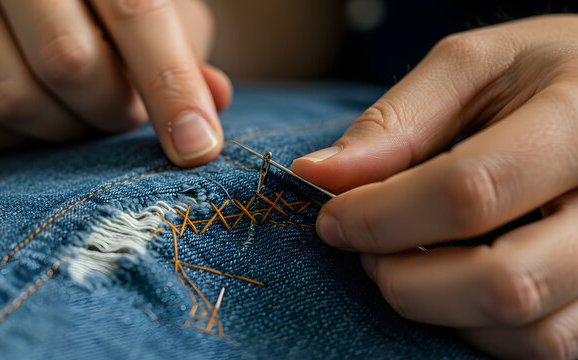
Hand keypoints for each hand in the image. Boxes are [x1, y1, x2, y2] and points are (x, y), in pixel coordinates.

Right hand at [0, 0, 231, 166]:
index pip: (134, 13)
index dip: (171, 87)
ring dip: (67, 129)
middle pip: (68, 63)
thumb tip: (213, 100)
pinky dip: (20, 140)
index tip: (197, 148)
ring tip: (83, 109)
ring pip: (12, 99)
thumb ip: (181, 46)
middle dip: (113, 109)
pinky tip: (40, 113)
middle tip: (126, 109)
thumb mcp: (152, 2)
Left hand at [293, 15, 577, 358]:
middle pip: (505, 282)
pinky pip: (545, 345)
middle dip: (406, 281)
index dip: (382, 215)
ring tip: (406, 264)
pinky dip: (479, 328)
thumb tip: (317, 174)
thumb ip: (397, 121)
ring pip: (530, 331)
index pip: (470, 190)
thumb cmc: (540, 74)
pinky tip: (452, 282)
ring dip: (441, 311)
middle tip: (366, 252)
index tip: (332, 219)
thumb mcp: (473, 66)